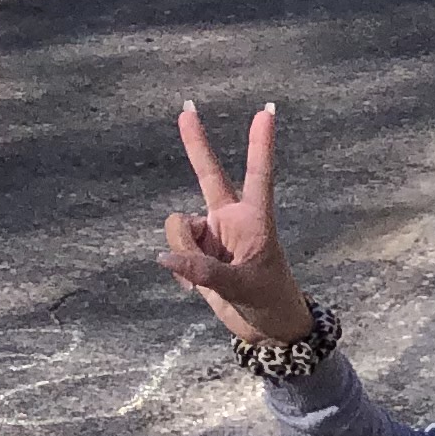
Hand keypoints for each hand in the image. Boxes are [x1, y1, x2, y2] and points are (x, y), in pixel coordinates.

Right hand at [161, 101, 317, 345]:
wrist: (266, 329)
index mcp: (256, 220)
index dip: (260, 144)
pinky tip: (193, 286)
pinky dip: (178, 266)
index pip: (259, 175)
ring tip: (202, 277)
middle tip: (187, 106)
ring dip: (183, 249)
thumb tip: (165, 257)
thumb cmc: (269, 302)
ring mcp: (211, 234)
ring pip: (178, 225)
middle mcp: (231, 219)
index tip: (266, 111)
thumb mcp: (242, 287)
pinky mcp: (195, 251)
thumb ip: (204, 271)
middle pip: (209, 174)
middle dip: (196, 143)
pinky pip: (174, 249)